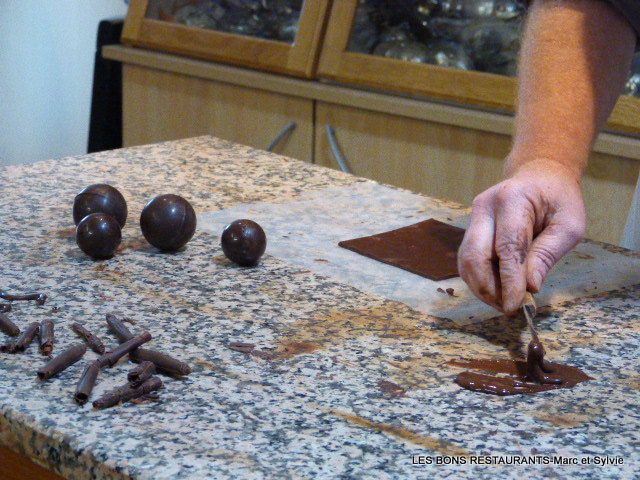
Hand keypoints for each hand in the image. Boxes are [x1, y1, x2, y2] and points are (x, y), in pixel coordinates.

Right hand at [457, 159, 585, 313]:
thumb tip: (529, 287)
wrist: (539, 176)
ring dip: (481, 288)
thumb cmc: (558, 199)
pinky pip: (467, 259)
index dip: (509, 280)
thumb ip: (547, 254)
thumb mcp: (569, 225)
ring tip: (503, 303)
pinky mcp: (470, 227)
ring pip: (466, 261)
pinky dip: (479, 280)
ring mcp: (473, 216)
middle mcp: (485, 207)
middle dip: (488, 288)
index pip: (507, 247)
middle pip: (475, 255)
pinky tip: (496, 291)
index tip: (515, 306)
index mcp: (512, 200)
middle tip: (508, 309)